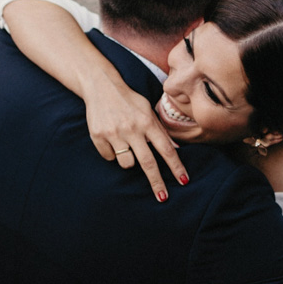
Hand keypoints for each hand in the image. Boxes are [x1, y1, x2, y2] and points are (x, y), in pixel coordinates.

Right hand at [83, 75, 187, 200]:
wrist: (100, 86)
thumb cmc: (129, 101)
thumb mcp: (148, 111)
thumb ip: (160, 131)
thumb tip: (175, 150)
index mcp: (148, 122)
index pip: (166, 149)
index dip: (176, 167)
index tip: (183, 181)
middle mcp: (132, 129)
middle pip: (148, 162)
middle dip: (156, 182)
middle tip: (163, 197)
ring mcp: (114, 133)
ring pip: (127, 163)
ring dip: (129, 161)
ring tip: (126, 145)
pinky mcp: (98, 136)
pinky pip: (109, 157)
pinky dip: (112, 153)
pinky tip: (111, 138)